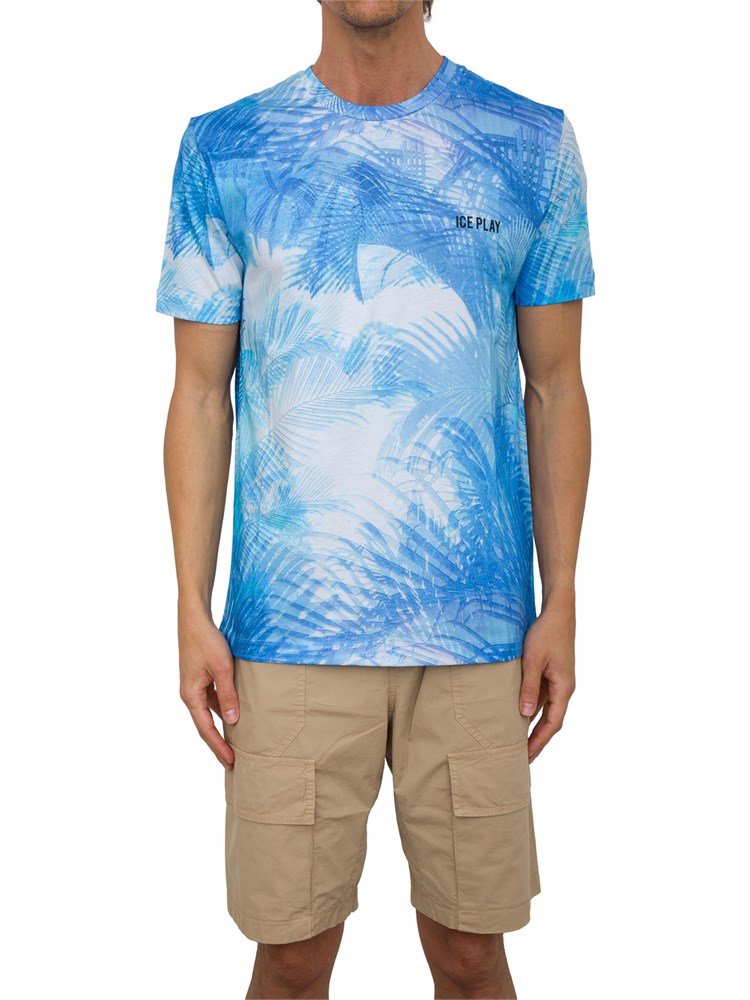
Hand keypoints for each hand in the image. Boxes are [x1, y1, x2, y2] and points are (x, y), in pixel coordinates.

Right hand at [177, 606, 238, 769]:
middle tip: (233, 762)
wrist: (195, 620)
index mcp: (191, 696)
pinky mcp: (201, 678)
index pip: (206, 729)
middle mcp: (190, 695)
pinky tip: (237, 714)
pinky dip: (224, 709)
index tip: (231, 762)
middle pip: (206, 725)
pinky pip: (213, 700)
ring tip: (238, 742)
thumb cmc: (207, 642)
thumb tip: (233, 721)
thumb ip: (228, 695)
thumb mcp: (222, 669)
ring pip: (210, 712)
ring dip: (223, 727)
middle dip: (219, 744)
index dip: (219, 747)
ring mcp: (195, 687)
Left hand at [518, 602, 575, 762]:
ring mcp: (558, 681)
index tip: (527, 757)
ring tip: (516, 739)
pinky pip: (541, 696)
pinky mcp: (551, 673)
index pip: (553, 723)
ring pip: (545, 708)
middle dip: (537, 739)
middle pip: (551, 720)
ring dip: (533, 724)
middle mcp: (564, 688)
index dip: (540, 741)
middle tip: (521, 757)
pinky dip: (531, 706)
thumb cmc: (546, 634)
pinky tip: (517, 713)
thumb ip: (529, 687)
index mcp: (564, 688)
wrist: (558, 612)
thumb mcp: (533, 661)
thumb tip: (525, 714)